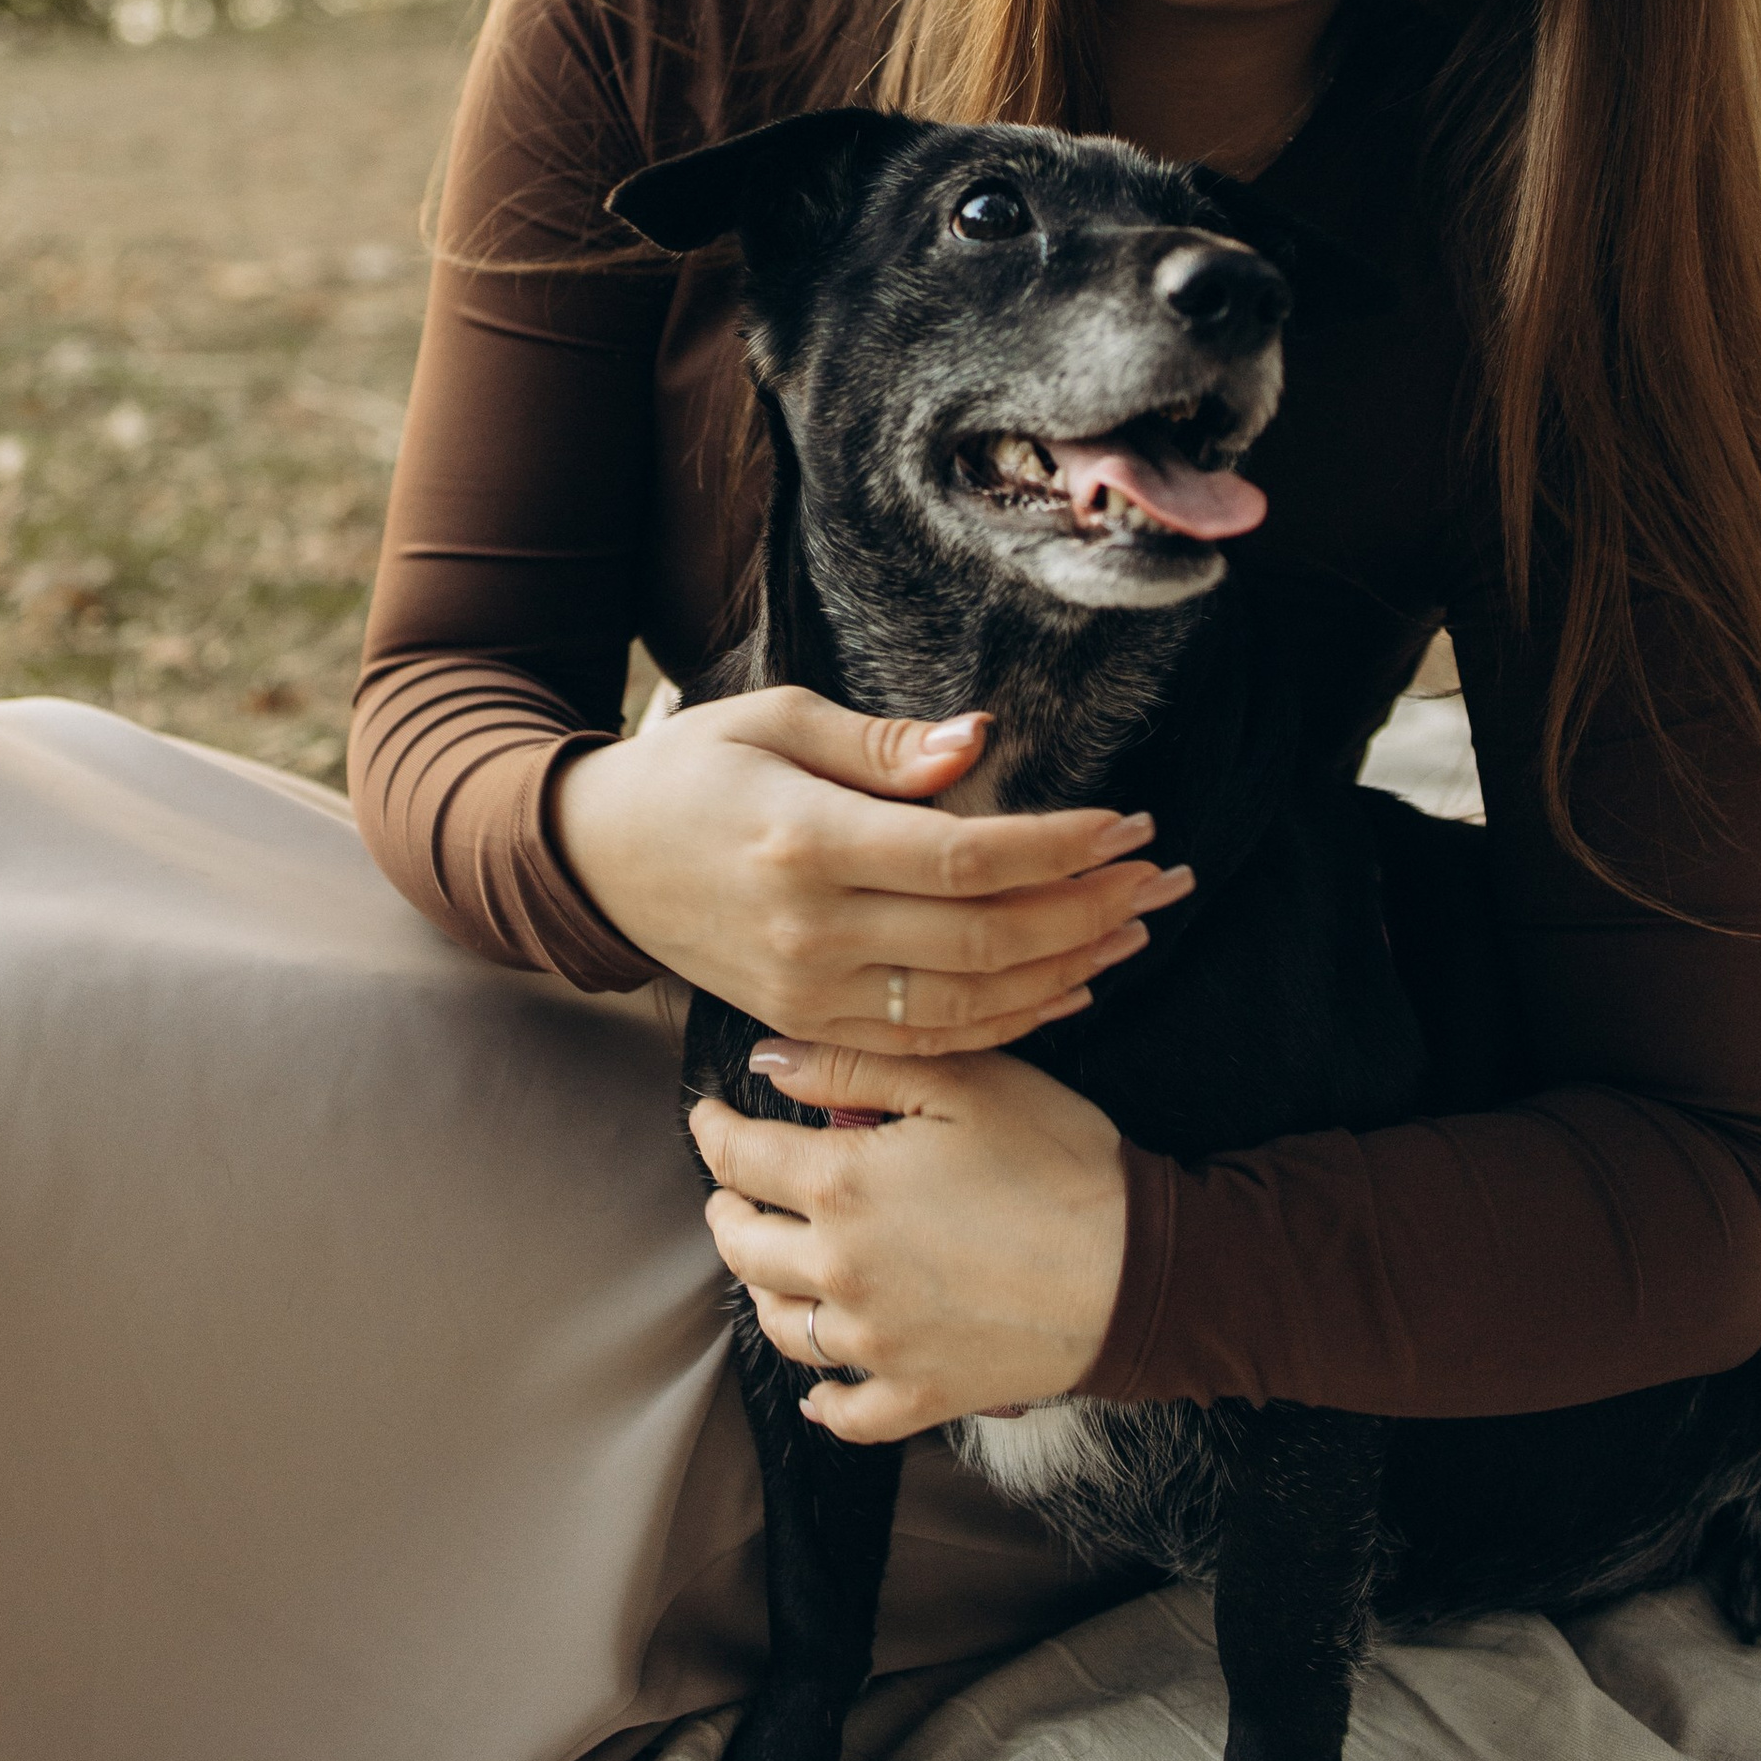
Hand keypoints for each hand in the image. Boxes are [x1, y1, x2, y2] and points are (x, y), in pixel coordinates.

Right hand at [550, 688, 1191, 1052]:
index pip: (966, 859)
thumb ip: (885, 746)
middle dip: (1090, 908)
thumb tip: (982, 743)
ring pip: (971, 1002)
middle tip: (1162, 876)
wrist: (598, 860)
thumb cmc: (694, 770)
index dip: (1061, 847)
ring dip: (1069, 968)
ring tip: (1137, 927)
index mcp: (806, 841)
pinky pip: (932, 1040)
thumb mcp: (777, 720)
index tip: (1129, 822)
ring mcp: (809, 993)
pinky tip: (1069, 986)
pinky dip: (1012, 1020)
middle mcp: (811, 930)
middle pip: (985, 939)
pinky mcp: (808, 1026)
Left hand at [691, 1039, 1129, 1441]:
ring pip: (781, 1325)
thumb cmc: (1057, 1160)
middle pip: (742, 1245)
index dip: (713, 1131)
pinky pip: (848, 1412)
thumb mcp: (961, 1082)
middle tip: (734, 1188)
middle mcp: (840, 1272)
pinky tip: (820, 1387)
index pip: (739, 1158)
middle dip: (727, 1209)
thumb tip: (766, 1061)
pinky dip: (824, 1399)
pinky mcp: (921, 1395)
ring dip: (763, 1288)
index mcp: (842, 1187)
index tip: (710, 1115)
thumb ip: (851, 1067)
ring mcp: (877, 1344)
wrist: (1138, 1270)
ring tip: (771, 1263)